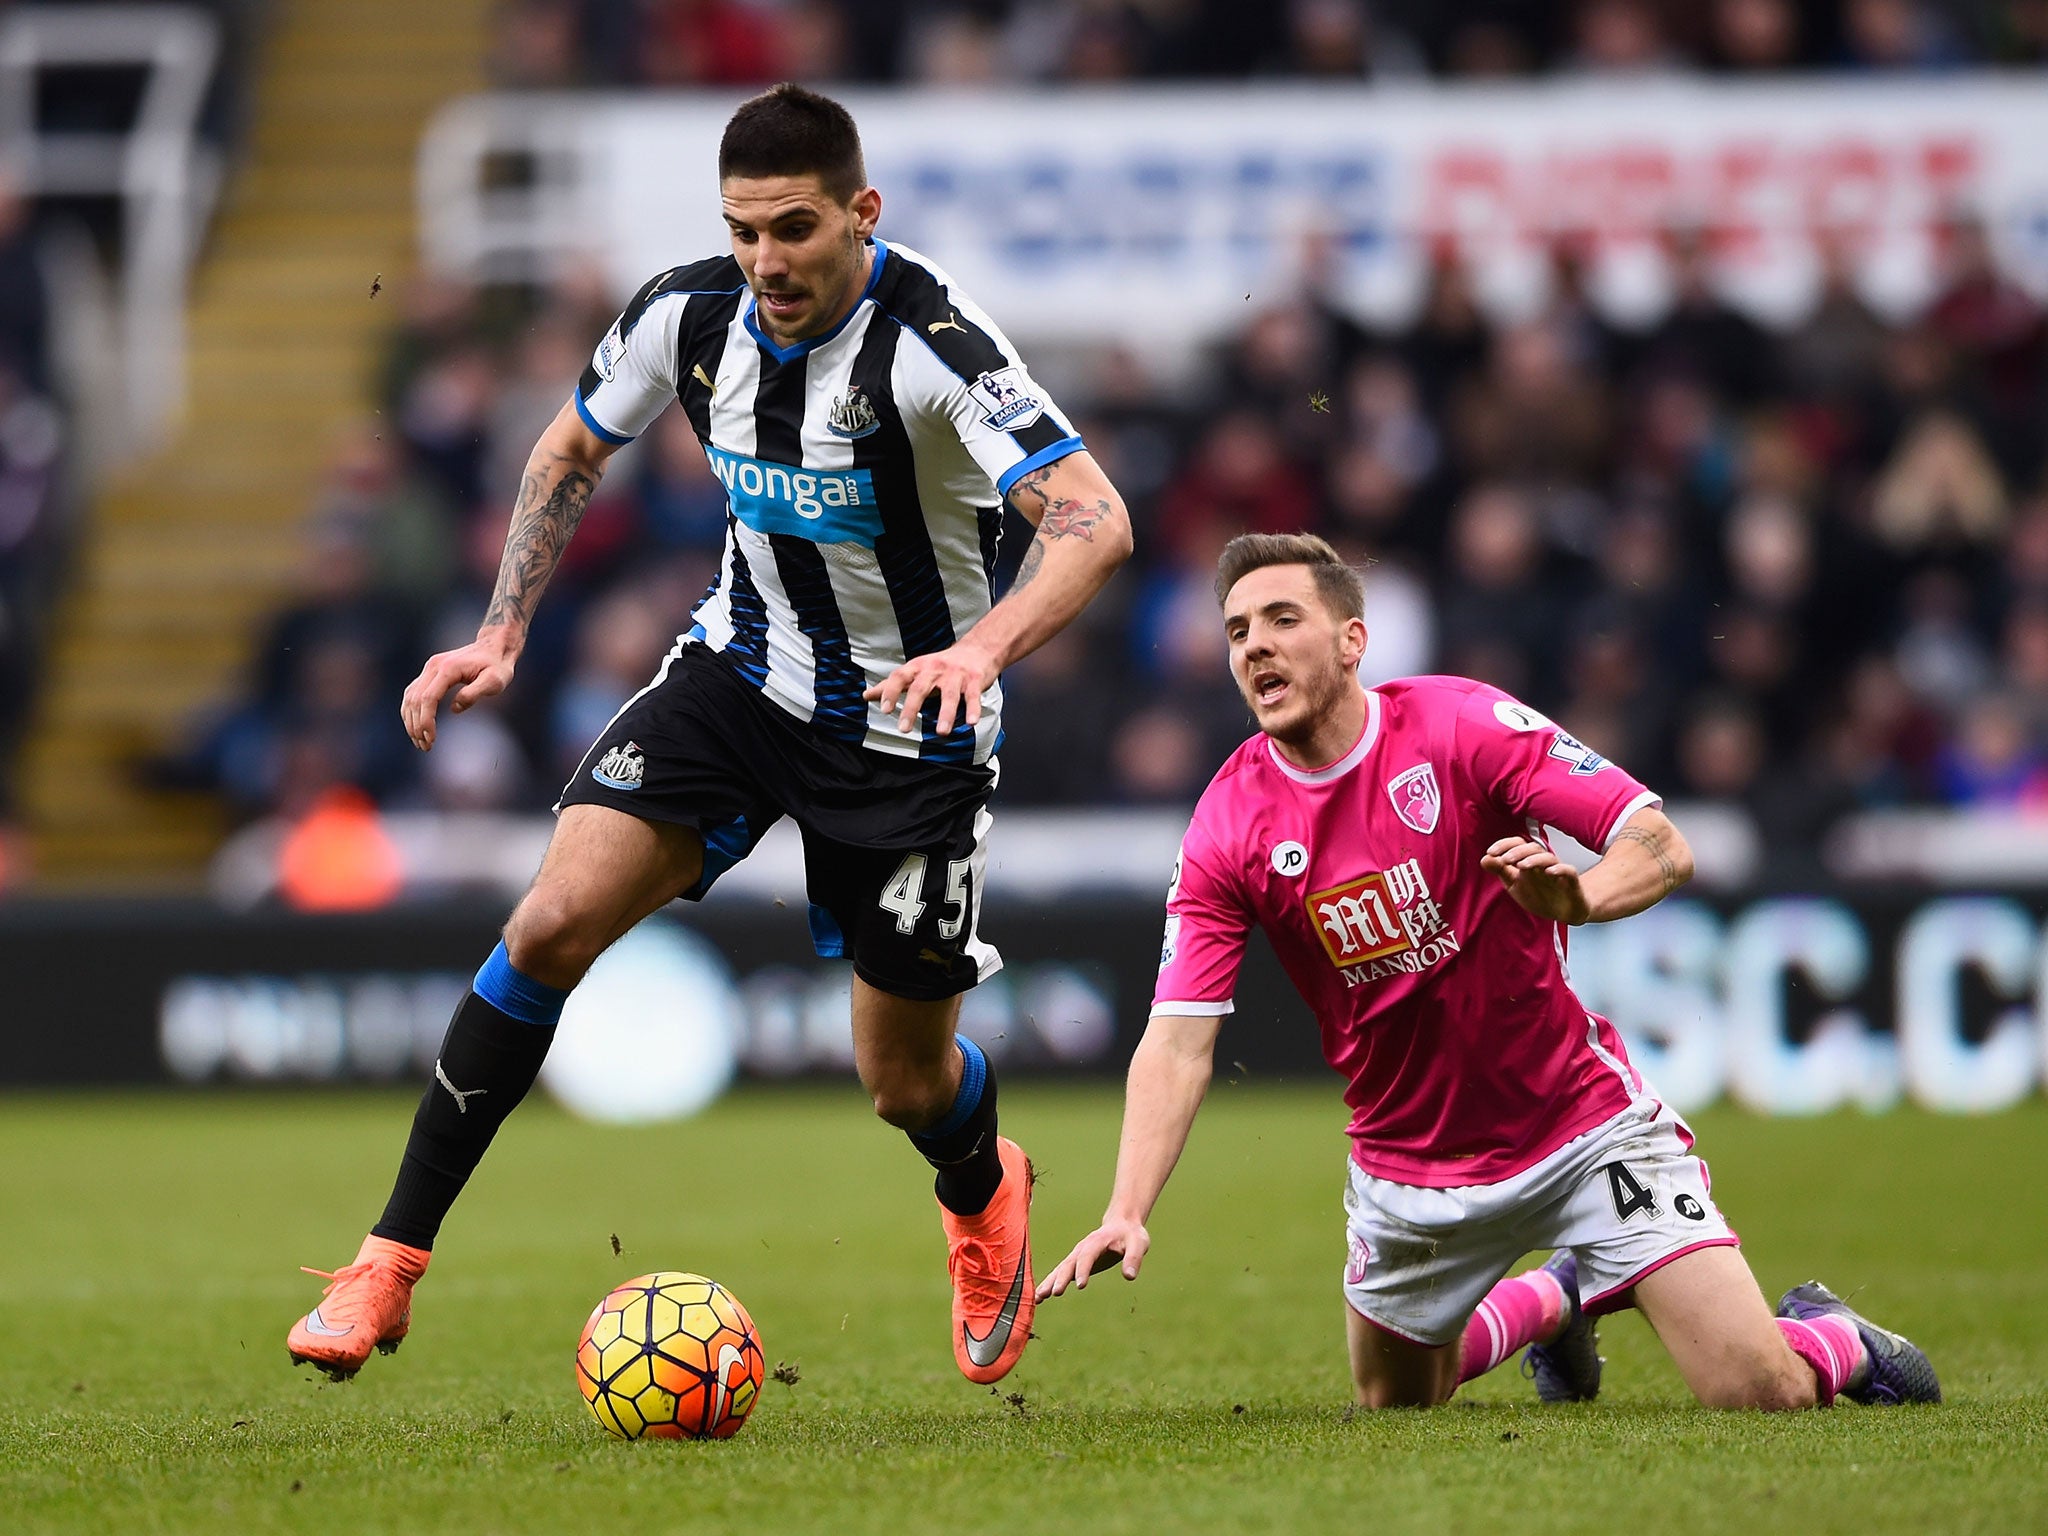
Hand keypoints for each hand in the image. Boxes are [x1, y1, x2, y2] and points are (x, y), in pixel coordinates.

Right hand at [400, 630, 518, 750]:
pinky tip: (416, 725)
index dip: (426, 721)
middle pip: (415, 699)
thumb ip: (474, 693)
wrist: (494, 647)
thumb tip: (454, 709)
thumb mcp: (494, 681)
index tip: (431, 739)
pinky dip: (411, 711)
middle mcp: (433, 666)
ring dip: (411, 720)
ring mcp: (430, 668)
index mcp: (448, 669)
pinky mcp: (430, 672)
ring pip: (410, 697)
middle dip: (417, 725)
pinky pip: (413, 693)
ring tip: (419, 741)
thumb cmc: (497, 666)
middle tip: (425, 747)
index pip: (428, 698)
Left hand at [863, 637, 999, 736]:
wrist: (977, 650)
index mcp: (918, 667)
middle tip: (904, 729)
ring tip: (942, 732)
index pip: (900, 677)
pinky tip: (971, 723)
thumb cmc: (941, 665)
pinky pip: (973, 697)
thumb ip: (892, 685)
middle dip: (911, 708)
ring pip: (949, 695)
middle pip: (920, 688)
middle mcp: (935, 669)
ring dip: (946, 714)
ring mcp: (955, 675)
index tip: (884, 709)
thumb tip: (866, 695)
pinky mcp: (974, 681)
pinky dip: (973, 710)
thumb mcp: (915, 671)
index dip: (890, 691)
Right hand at [1035, 1216, 1148, 1300]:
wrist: (1121, 1225)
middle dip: (1061, 1278)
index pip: (1088, 1256)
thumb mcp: (1138, 1243)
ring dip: (1049, 1282)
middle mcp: (1082, 1248)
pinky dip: (1050, 1284)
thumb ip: (1133, 1258)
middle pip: (1069, 1263)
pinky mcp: (1076, 1264)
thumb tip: (1129, 1276)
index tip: (1081, 1285)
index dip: (1083, 1269)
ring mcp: (1077, 1256)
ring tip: (1039, 1298)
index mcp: (1097, 1241)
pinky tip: (1040, 1297)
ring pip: (1060, 1269)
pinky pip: (1060, 1274)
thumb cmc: (1131, 1235)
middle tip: (1054, 1293)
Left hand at [1480, 836, 1590, 924]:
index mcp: (1528, 861)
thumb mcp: (1515, 885)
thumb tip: (1484, 859)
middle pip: (1533, 848)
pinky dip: (1559, 869)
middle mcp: (1543, 863)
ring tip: (1521, 866)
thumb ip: (1501, 872)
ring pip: (1549, 858)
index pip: (1517, 844)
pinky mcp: (1572, 882)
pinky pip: (1569, 871)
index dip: (1504, 845)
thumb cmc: (1540, 895)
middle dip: (1517, 852)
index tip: (1490, 852)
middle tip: (1504, 859)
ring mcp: (1558, 871)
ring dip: (1534, 859)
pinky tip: (1549, 872)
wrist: (1565, 912)